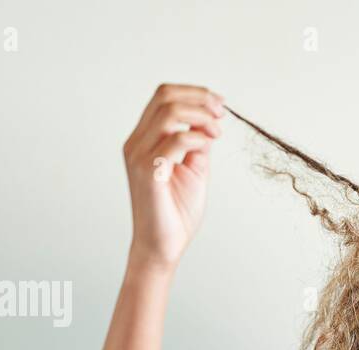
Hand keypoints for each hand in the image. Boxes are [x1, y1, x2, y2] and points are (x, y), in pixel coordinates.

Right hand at [122, 83, 224, 269]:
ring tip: (217, 131)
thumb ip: (197, 144)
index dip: (194, 94)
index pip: (163, 98)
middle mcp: (136, 143)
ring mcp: (139, 156)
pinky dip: (196, 137)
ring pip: (168, 112)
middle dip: (199, 97)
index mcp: (144, 140)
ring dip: (200, 115)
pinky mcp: (148, 172)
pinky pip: (174, 140)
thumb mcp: (194, 169)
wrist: (162, 246)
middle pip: (164, 96)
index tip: (219, 105)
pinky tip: (208, 145)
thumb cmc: (176, 212)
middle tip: (221, 113)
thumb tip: (209, 122)